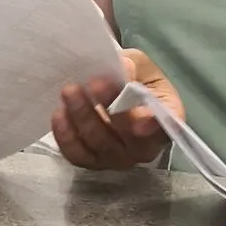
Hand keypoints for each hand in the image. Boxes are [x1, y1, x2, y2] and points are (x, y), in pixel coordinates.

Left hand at [51, 49, 182, 170]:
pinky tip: (59, 114)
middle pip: (127, 136)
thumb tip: (123, 69)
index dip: (152, 125)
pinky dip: (66, 136)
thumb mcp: (139, 64)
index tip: (139, 119)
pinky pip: (78, 155)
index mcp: (166, 118)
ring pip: (99, 144)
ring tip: (70, 91)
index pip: (165, 126)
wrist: (115, 89)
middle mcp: (145, 146)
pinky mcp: (93, 161)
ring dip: (83, 117)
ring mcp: (118, 157)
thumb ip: (132, 66)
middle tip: (93, 84)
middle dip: (108, 108)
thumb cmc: (134, 77)